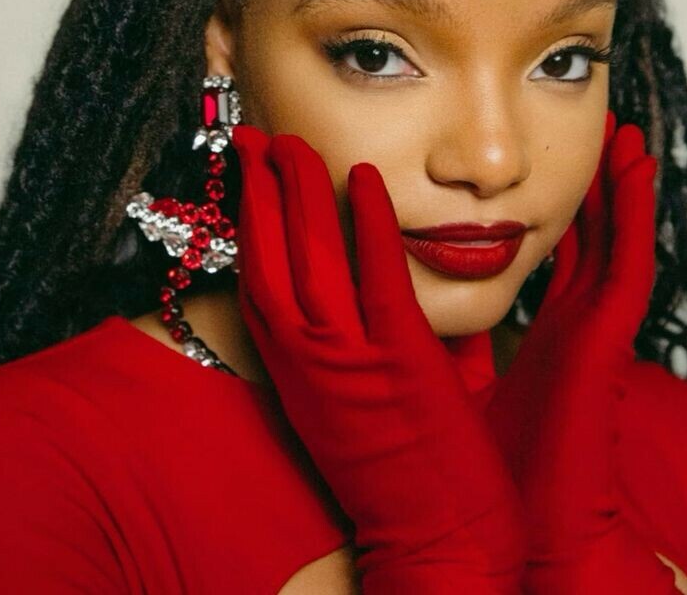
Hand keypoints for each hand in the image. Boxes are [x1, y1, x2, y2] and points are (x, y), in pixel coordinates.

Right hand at [230, 124, 525, 592]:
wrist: (438, 549)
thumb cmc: (406, 475)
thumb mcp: (364, 406)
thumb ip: (364, 344)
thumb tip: (391, 287)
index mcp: (298, 373)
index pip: (257, 282)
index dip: (247, 223)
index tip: (247, 177)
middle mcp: (310, 362)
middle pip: (271, 258)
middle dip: (259, 192)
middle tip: (258, 138)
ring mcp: (351, 362)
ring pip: (310, 260)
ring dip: (298, 192)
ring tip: (293, 142)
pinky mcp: (401, 364)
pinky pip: (378, 278)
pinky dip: (368, 224)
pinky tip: (365, 177)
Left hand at [482, 111, 677, 591]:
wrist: (495, 532)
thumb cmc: (477, 467)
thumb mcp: (459, 383)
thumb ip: (456, 339)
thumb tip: (424, 301)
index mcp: (543, 333)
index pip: (554, 254)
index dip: (557, 209)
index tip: (546, 162)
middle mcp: (571, 324)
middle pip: (587, 237)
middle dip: (590, 183)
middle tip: (592, 128)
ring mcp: (592, 331)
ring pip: (613, 238)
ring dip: (619, 183)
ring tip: (620, 130)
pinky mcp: (605, 341)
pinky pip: (626, 263)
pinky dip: (634, 211)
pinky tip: (634, 166)